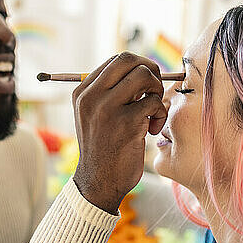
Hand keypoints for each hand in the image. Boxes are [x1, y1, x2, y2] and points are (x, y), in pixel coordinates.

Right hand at [72, 52, 166, 213]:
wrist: (99, 183)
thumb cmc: (103, 149)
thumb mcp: (94, 116)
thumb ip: (108, 93)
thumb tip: (140, 69)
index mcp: (82, 92)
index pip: (116, 61)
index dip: (139, 67)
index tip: (147, 84)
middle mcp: (91, 96)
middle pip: (128, 60)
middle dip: (150, 71)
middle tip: (155, 91)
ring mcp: (107, 108)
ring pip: (144, 76)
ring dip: (157, 91)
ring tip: (153, 111)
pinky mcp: (126, 122)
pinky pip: (154, 102)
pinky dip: (160, 114)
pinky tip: (151, 130)